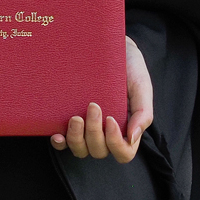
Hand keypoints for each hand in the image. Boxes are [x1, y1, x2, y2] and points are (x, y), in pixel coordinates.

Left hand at [51, 36, 153, 162]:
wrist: (108, 46)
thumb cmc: (128, 67)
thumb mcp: (141, 86)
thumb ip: (143, 113)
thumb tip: (132, 137)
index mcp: (125, 128)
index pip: (123, 153)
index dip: (116, 143)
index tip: (111, 119)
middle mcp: (105, 132)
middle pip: (99, 151)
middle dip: (95, 133)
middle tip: (93, 105)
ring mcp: (86, 128)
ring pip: (81, 150)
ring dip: (77, 138)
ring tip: (75, 117)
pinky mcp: (68, 120)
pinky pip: (63, 143)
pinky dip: (60, 143)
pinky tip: (57, 134)